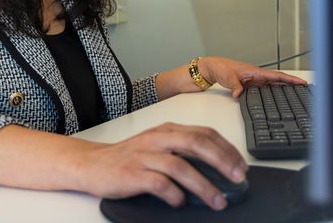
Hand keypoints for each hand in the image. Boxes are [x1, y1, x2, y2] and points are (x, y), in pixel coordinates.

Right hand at [77, 122, 247, 210]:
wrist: (92, 163)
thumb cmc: (128, 157)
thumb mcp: (158, 146)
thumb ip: (183, 151)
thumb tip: (219, 169)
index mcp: (167, 130)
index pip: (204, 133)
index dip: (226, 149)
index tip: (241, 166)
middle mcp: (158, 139)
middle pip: (196, 144)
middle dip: (221, 161)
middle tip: (237, 179)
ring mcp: (144, 155)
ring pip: (180, 166)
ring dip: (203, 185)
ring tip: (217, 201)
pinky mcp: (132, 173)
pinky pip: (158, 183)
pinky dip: (174, 194)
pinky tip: (180, 203)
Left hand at [199, 56, 306, 97]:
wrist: (210, 69)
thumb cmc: (219, 68)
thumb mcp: (227, 77)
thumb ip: (234, 86)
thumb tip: (239, 94)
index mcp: (255, 72)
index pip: (276, 76)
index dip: (289, 80)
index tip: (302, 82)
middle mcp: (256, 76)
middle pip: (278, 81)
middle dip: (291, 84)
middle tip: (304, 89)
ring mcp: (254, 81)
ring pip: (272, 85)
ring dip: (283, 88)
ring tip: (296, 94)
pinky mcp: (249, 85)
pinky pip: (264, 89)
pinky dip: (272, 92)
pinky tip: (277, 99)